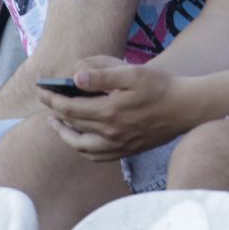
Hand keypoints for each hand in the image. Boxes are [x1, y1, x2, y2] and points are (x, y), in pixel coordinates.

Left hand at [39, 57, 187, 160]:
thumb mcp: (133, 73)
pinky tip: (82, 140)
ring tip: (57, 123)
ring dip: (65, 135)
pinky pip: (96, 156)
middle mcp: (109, 133)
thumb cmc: (161, 86)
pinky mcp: (127, 150)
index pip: (69, 108)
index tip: (42, 91)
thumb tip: (76, 78)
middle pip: (72, 126)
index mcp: (108, 112)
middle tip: (47, 102)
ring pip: (81, 146)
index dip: (52, 99)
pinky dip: (82, 149)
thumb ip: (103, 76)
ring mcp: (118, 145)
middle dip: (55, 113)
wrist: (187, 108)